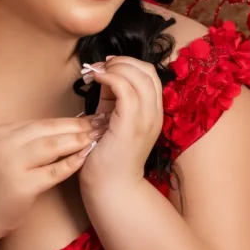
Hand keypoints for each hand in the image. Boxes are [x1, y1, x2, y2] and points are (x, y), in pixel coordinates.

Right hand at [0, 116, 104, 240]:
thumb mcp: (5, 154)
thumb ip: (28, 142)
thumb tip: (65, 131)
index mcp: (2, 132)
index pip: (42, 122)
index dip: (68, 120)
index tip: (90, 118)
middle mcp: (5, 144)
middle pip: (48, 130)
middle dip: (78, 126)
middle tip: (101, 124)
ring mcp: (12, 165)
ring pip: (51, 146)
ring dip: (77, 140)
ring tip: (97, 138)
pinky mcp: (21, 186)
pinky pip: (53, 171)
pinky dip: (71, 163)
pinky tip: (85, 158)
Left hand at [78, 55, 163, 190]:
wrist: (111, 188)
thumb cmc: (108, 158)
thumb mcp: (113, 120)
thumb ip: (113, 99)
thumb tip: (104, 75)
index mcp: (153, 113)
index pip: (150, 75)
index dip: (129, 64)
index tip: (107, 66)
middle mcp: (154, 114)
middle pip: (148, 70)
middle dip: (122, 62)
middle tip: (100, 67)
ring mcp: (145, 119)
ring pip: (139, 76)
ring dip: (115, 68)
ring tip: (96, 73)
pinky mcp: (131, 125)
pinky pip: (125, 89)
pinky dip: (109, 77)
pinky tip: (95, 80)